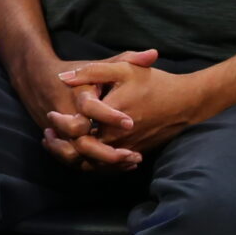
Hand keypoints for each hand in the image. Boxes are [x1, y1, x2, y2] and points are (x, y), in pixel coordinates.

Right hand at [16, 48, 153, 172]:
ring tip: (129, 160)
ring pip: (77, 157)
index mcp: (77, 95)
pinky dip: (96, 166)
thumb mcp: (99, 63)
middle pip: (81, 142)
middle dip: (107, 152)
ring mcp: (60, 132)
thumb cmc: (75, 70)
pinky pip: (76, 161)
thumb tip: (154, 54)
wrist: (37, 78)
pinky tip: (120, 166)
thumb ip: (126, 59)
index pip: (89, 108)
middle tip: (132, 154)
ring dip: (103, 164)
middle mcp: (65, 116)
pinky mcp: (61, 142)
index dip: (109, 116)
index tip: (129, 123)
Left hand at [50, 51, 209, 159]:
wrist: (186, 103)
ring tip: (58, 143)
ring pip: (93, 161)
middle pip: (82, 149)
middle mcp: (119, 137)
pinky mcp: (134, 153)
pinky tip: (80, 150)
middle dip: (61, 144)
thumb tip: (63, 77)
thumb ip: (93, 72)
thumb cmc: (154, 83)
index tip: (50, 115)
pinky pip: (107, 165)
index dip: (60, 123)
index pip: (78, 127)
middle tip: (48, 134)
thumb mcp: (124, 69)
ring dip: (73, 155)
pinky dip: (91, 161)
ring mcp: (127, 147)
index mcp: (112, 115)